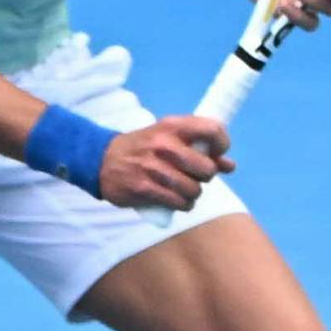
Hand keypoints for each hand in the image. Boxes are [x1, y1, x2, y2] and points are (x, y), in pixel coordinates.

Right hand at [98, 116, 232, 211]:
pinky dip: (183, 204)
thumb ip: (199, 149)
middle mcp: (164, 144)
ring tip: (183, 189)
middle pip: (206, 168)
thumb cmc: (143, 148)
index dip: (222, 144)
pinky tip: (176, 200)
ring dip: (193, 193)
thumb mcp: (168, 138)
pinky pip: (179, 202)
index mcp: (172, 126)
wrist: (101, 160)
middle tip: (194, 175)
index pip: (213, 130)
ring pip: (194, 189)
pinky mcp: (144, 188)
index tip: (216, 153)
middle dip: (205, 176)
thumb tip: (229, 166)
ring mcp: (153, 168)